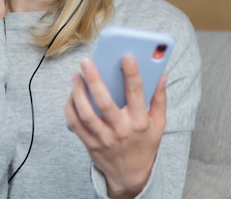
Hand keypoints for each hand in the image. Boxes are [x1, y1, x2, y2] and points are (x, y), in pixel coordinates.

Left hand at [64, 56, 166, 198]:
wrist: (130, 175)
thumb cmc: (144, 144)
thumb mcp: (159, 124)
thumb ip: (159, 99)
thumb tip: (160, 74)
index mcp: (140, 122)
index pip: (136, 95)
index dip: (132, 74)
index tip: (126, 56)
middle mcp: (121, 130)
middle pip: (105, 103)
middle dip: (94, 80)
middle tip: (87, 62)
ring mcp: (104, 138)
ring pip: (86, 114)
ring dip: (78, 93)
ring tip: (76, 77)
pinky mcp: (90, 144)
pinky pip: (75, 124)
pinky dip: (70, 108)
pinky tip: (70, 95)